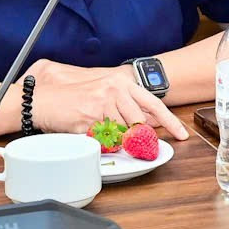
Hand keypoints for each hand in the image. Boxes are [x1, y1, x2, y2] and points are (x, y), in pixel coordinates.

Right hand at [24, 59, 187, 139]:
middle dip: (141, 137)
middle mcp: (115, 90)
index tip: (182, 134)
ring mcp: (103, 103)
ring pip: (124, 132)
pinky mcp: (91, 117)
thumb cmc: (75, 98)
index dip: (171, 121)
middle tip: (140, 145)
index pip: (154, 104)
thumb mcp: (106, 95)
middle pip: (141, 122)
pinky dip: (104, 141)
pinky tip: (92, 132)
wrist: (46, 100)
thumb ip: (128, 107)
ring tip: (103, 131)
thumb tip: (150, 123)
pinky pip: (107, 138)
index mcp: (122, 83)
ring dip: (118, 139)